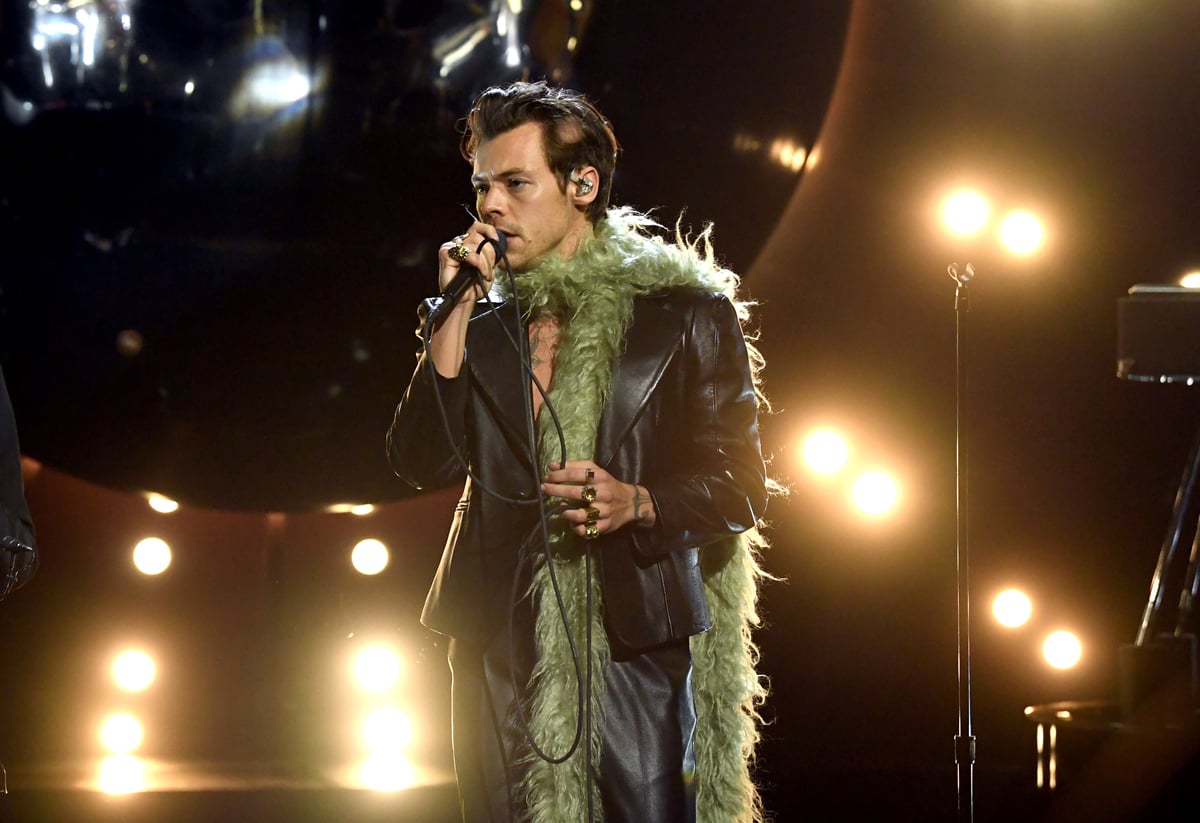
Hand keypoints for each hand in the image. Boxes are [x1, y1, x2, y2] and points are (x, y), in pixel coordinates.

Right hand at [438, 221, 503, 305]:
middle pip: (479, 237)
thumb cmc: (474, 286)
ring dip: (485, 262)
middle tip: (489, 270)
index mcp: (467, 243)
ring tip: (485, 274)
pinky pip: (467, 252)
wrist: (465, 301)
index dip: (488, 230)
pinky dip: (478, 262)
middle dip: (490, 255)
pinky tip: (479, 272)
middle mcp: (458, 243)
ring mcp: (451, 247)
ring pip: (475, 243)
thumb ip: (490, 253)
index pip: (477, 227)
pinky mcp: (446, 254)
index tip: (496, 239)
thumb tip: (496, 242)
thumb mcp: (488, 266)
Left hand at [541, 461, 655, 539]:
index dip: (558, 476)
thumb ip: (574, 466)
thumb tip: (552, 465)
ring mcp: (604, 511)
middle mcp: (603, 493)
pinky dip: (576, 527)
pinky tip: (572, 521)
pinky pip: (586, 530)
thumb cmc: (607, 484)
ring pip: (581, 515)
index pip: (575, 474)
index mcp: (600, 477)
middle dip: (556, 491)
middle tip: (544, 489)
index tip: (546, 477)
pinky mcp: (605, 526)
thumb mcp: (595, 471)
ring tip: (560, 509)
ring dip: (566, 512)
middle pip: (575, 493)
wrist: (630, 502)